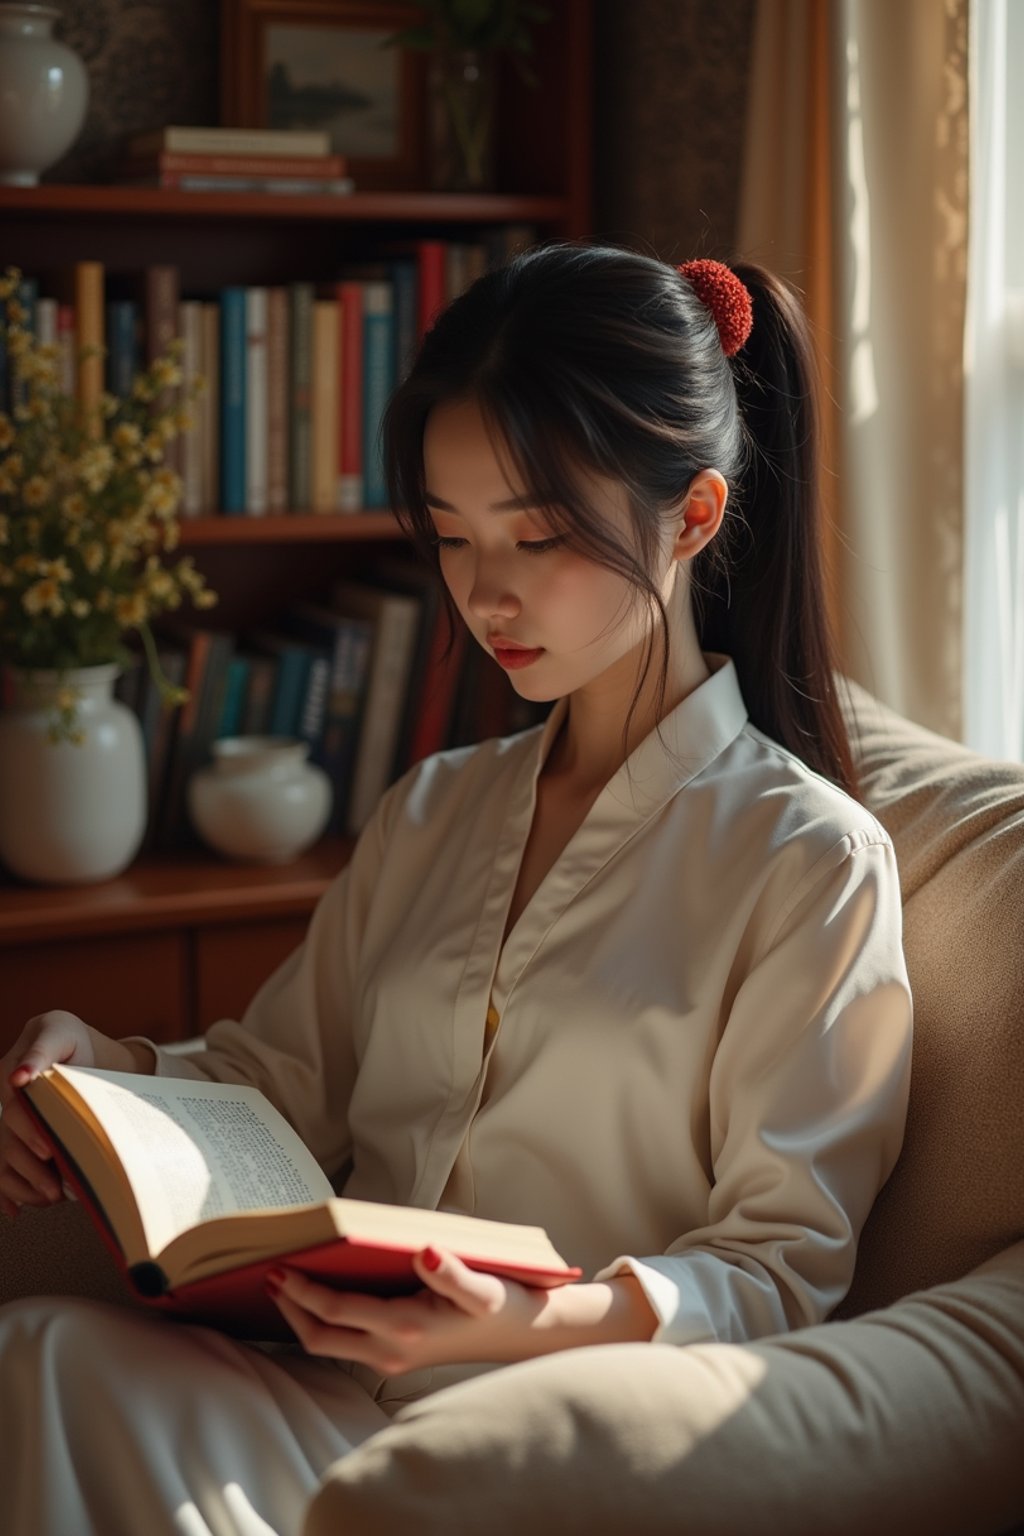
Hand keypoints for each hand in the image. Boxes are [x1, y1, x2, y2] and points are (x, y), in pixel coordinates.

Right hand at [0, 1010, 96, 1219]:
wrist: (72, 1048)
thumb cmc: (68, 1041)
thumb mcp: (59, 1035)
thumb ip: (41, 1052)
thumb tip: (18, 1078)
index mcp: (10, 1074)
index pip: (15, 1108)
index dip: (30, 1132)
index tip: (47, 1150)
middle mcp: (4, 1100)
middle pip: (11, 1139)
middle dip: (32, 1166)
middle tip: (55, 1187)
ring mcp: (8, 1119)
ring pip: (5, 1157)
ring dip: (23, 1183)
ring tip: (50, 1199)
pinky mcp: (15, 1135)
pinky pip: (3, 1166)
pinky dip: (7, 1191)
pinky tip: (17, 1210)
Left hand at [266, 1246, 553, 1374]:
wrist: (525, 1336)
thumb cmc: (504, 1305)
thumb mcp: (486, 1287)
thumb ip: (453, 1273)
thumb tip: (424, 1252)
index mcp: (407, 1328)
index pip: (338, 1311)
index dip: (303, 1291)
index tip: (280, 1266)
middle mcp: (392, 1349)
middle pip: (320, 1338)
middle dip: (290, 1307)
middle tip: (268, 1274)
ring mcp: (391, 1357)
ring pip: (329, 1344)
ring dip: (301, 1316)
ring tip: (283, 1284)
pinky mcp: (395, 1355)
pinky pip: (344, 1343)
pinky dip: (322, 1321)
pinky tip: (317, 1297)